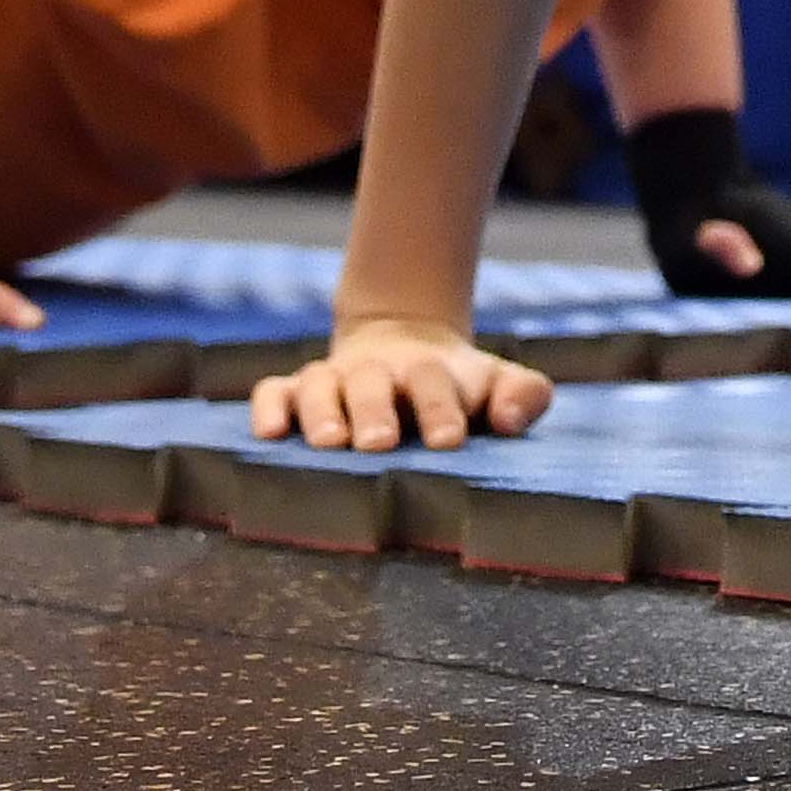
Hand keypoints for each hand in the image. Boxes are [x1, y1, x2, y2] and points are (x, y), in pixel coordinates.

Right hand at [251, 318, 551, 451]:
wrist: (406, 347)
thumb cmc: (458, 387)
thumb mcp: (496, 383)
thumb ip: (521, 395)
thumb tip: (509, 420)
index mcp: (430, 373)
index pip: (435, 383)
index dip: (441, 408)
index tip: (449, 440)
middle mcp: (378, 373)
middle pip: (373, 383)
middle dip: (376, 411)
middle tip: (380, 443)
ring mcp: (335, 379)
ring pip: (319, 386)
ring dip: (322, 411)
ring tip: (329, 442)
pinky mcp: (297, 391)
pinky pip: (274, 392)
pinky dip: (269, 408)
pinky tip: (269, 433)